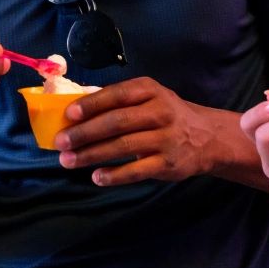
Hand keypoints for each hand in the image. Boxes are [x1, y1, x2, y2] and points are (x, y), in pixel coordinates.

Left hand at [54, 77, 219, 184]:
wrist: (208, 138)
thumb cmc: (167, 115)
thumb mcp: (150, 98)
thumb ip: (120, 102)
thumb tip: (75, 111)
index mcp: (151, 91)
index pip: (118, 95)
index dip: (92, 104)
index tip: (68, 114)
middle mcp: (160, 112)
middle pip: (117, 122)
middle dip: (85, 132)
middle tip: (61, 142)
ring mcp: (166, 139)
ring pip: (123, 146)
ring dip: (92, 154)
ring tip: (69, 161)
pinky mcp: (169, 164)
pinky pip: (137, 171)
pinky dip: (115, 175)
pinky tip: (97, 177)